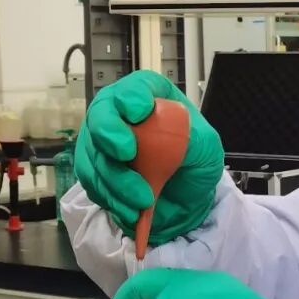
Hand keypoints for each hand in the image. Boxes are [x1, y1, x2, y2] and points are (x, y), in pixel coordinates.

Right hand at [75, 71, 224, 244]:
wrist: (186, 198)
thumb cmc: (195, 163)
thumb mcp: (206, 148)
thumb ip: (192, 139)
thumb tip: (173, 137)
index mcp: (151, 98)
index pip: (134, 88)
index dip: (130, 97)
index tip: (138, 112)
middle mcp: (120, 115)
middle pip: (100, 115)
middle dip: (109, 134)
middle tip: (126, 153)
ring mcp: (102, 143)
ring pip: (93, 154)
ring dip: (115, 180)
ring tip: (143, 200)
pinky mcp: (95, 171)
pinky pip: (91, 182)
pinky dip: (110, 198)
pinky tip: (130, 210)